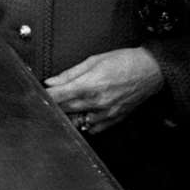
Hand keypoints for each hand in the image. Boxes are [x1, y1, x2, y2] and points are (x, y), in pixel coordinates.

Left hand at [44, 47, 164, 135]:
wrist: (150, 70)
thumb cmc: (125, 61)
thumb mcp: (94, 60)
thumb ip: (70, 73)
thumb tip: (52, 81)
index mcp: (89, 86)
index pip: (58, 97)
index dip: (46, 97)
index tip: (38, 95)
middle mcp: (96, 103)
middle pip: (65, 110)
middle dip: (55, 106)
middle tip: (50, 100)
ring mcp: (105, 114)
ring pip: (77, 122)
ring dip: (69, 116)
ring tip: (67, 106)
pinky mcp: (113, 120)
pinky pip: (93, 129)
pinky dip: (85, 123)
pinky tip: (83, 114)